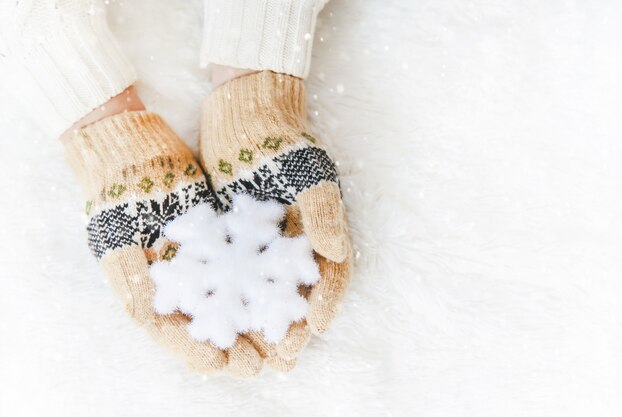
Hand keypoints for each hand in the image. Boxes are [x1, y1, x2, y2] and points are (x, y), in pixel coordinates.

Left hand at [200, 70, 352, 359]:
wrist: (244, 111)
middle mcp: (292, 243)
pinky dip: (230, 302)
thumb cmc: (280, 139)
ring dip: (261, 326)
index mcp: (318, 231)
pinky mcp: (231, 240)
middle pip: (296, 294)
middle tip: (281, 360)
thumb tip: (338, 254)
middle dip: (290, 327)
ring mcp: (261, 244)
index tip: (313, 328)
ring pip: (264, 294)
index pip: (329, 275)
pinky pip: (232, 278)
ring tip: (252, 356)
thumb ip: (324, 214)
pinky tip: (218, 323)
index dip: (326, 303)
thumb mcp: (307, 174)